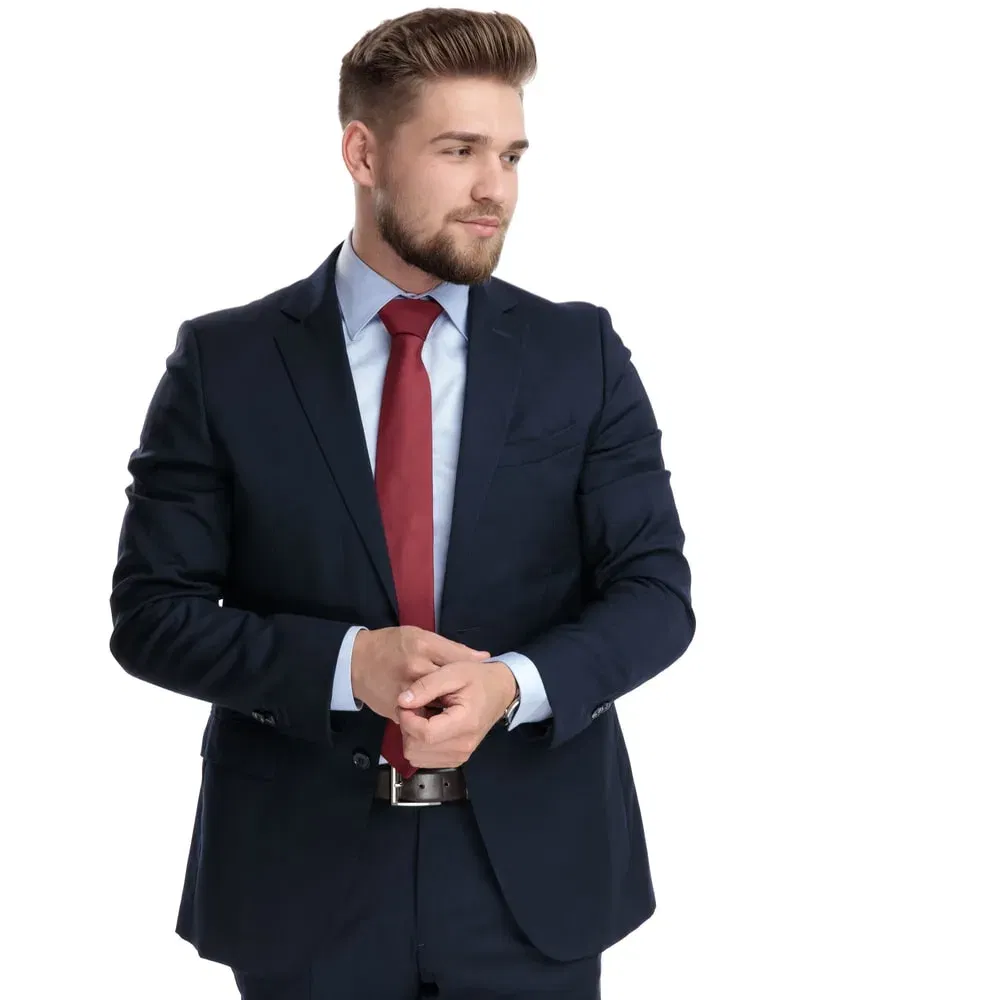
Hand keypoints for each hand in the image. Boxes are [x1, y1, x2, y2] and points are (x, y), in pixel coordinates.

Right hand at [351, 626, 490, 722]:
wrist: (355, 663)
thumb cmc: (391, 645)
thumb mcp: (422, 636)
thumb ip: (453, 649)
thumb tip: (484, 657)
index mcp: (422, 651)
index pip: (458, 666)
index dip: (472, 674)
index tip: (479, 679)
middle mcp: (414, 675)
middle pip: (449, 691)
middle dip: (462, 696)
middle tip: (470, 698)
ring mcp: (404, 697)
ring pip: (436, 710)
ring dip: (448, 710)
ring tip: (456, 708)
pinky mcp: (396, 713)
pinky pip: (421, 720)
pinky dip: (431, 718)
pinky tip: (438, 715)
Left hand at [395, 660, 517, 768]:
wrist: (500, 690)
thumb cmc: (478, 679)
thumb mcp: (453, 671)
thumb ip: (426, 685)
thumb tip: (402, 701)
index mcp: (465, 723)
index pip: (424, 734)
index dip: (406, 719)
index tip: (405, 703)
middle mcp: (463, 746)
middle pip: (416, 749)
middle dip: (407, 726)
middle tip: (414, 706)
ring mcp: (460, 755)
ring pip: (416, 757)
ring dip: (411, 736)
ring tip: (422, 715)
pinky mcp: (455, 759)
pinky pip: (424, 759)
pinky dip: (419, 744)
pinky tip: (427, 726)